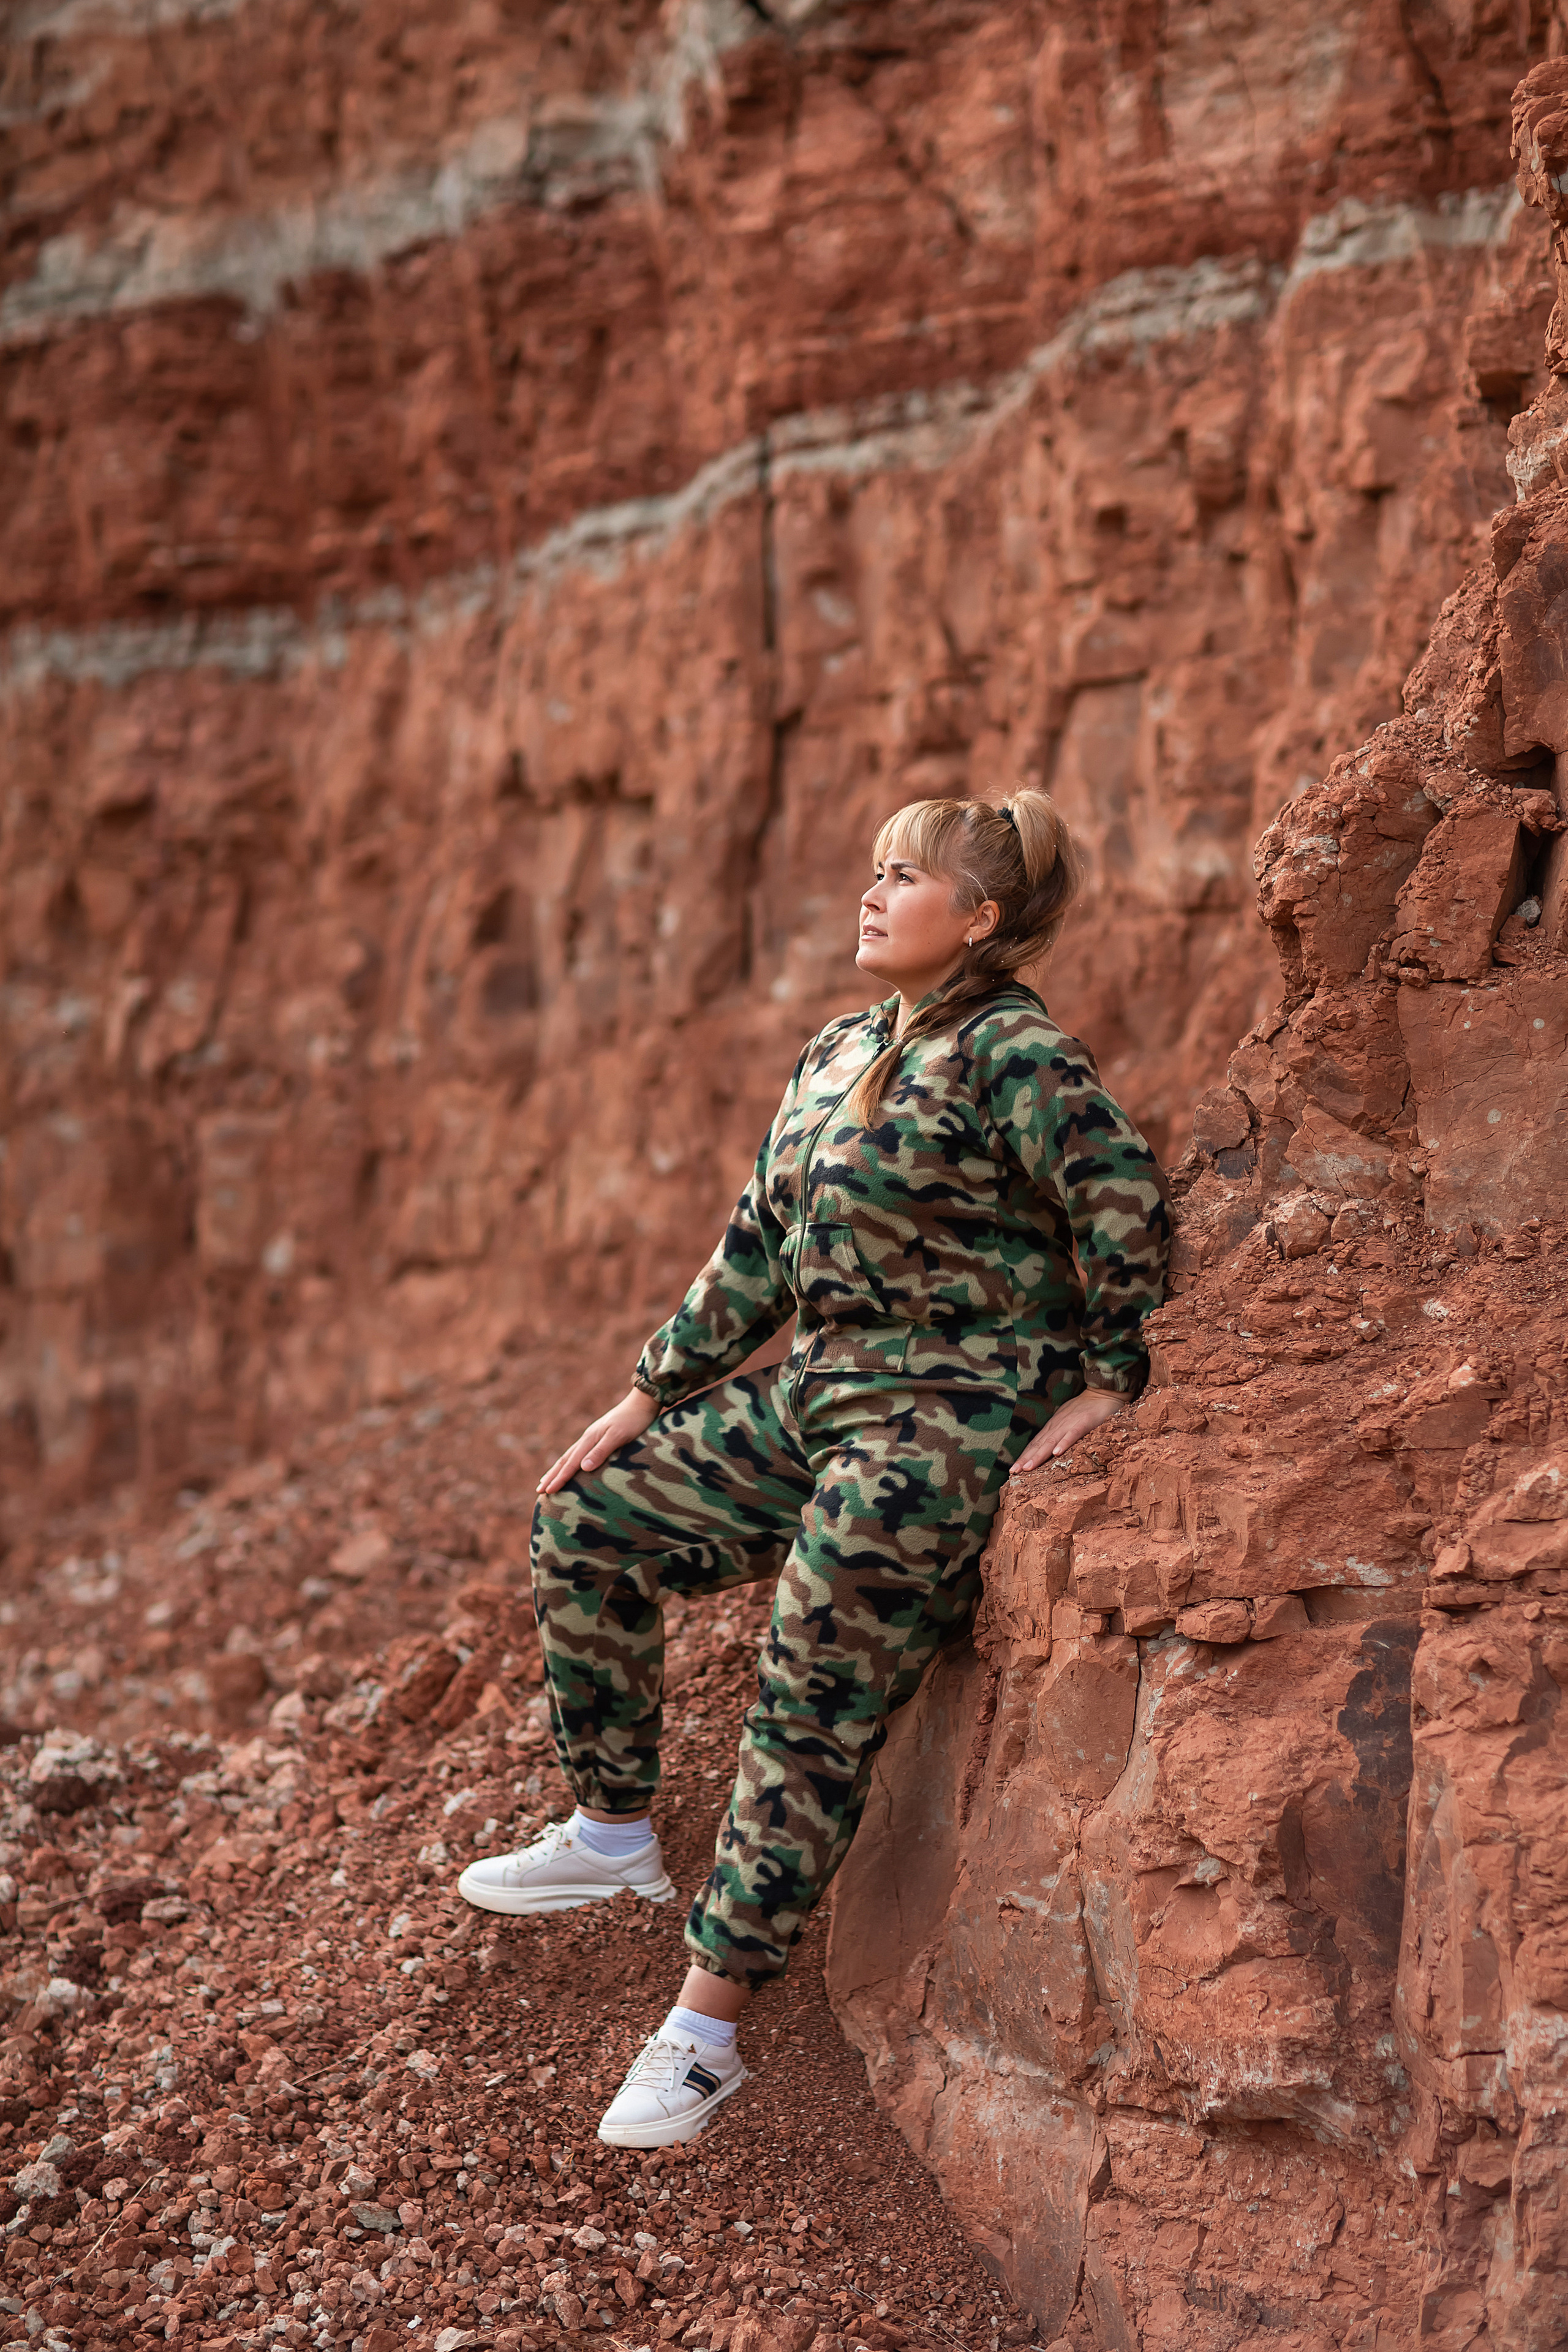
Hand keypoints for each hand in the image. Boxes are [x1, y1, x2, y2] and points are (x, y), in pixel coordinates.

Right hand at [537, 1388, 659, 1495]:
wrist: (642, 1403)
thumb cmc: (633, 1421)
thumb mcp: (619, 1436)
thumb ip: (601, 1451)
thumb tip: (583, 1468)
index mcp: (590, 1439)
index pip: (571, 1463)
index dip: (560, 1478)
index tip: (548, 1491)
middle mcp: (587, 1438)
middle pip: (565, 1460)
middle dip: (552, 1476)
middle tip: (539, 1491)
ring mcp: (592, 1437)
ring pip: (570, 1456)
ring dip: (557, 1469)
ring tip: (547, 1480)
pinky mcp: (599, 1437)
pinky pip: (578, 1453)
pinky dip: (569, 1463)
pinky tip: (570, 1466)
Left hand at [1008, 1386, 1126, 1477]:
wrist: (1102, 1393)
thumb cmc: (1084, 1410)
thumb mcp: (1067, 1422)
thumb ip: (1059, 1434)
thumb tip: (1048, 1449)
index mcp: (1054, 1427)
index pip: (1035, 1444)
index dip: (1024, 1456)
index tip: (1013, 1470)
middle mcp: (1058, 1425)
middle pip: (1039, 1444)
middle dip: (1025, 1459)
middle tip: (1014, 1472)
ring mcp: (1070, 1423)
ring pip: (1051, 1441)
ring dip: (1039, 1455)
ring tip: (1028, 1467)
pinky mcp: (1084, 1422)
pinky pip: (1072, 1434)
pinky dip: (1064, 1443)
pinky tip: (1057, 1453)